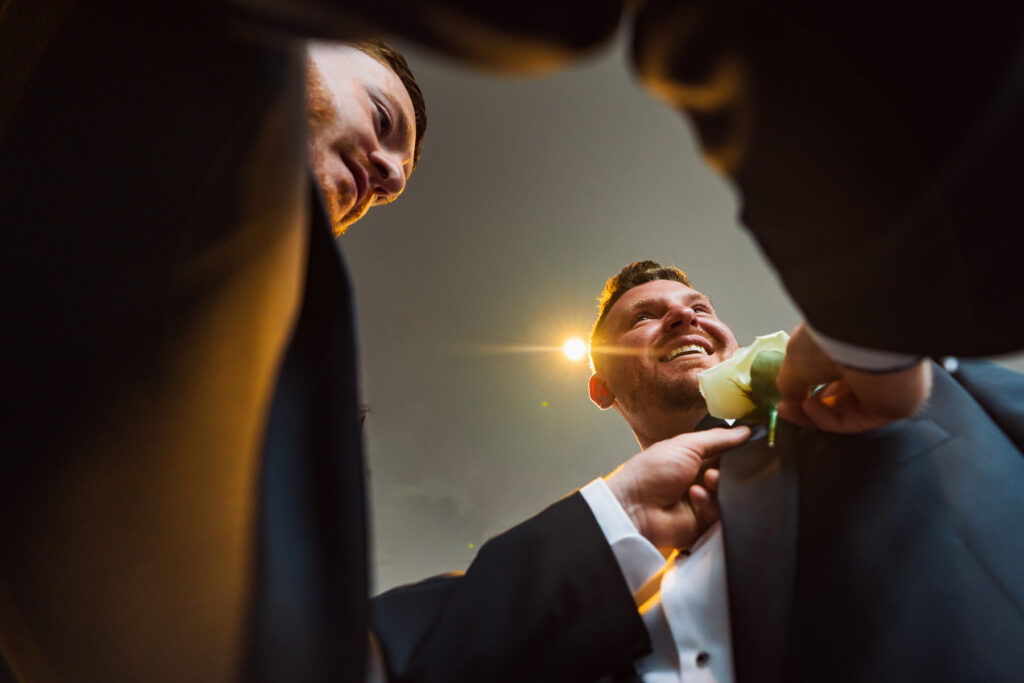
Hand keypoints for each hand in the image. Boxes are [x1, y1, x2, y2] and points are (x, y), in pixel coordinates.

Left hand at [605, 426, 749, 554]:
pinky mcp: (704, 522)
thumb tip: (744, 431)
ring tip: (709, 481)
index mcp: (692, 457)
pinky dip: (711, 502)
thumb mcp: (685, 445)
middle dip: (731, 469)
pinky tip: (696, 497)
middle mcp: (699, 479)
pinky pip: (722, 512)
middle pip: (730, 473)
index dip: (736, 449)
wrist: (634, 508)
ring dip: (720, 484)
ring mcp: (703, 501)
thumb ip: (716, 439)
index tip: (750, 444)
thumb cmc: (651, 472)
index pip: (723, 451)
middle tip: (724, 465)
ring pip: (729, 493)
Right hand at [776, 322, 931, 432]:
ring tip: (791, 407)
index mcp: (851, 347)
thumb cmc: (828, 340)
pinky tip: (809, 406)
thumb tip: (788, 400)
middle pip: (836, 395)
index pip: (829, 373)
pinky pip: (855, 420)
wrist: (861, 337)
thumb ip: (790, 384)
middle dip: (806, 404)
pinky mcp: (894, 406)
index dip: (803, 387)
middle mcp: (871, 365)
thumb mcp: (795, 359)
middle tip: (785, 408)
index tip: (783, 395)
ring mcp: (885, 387)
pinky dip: (828, 418)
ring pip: (844, 411)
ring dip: (813, 413)